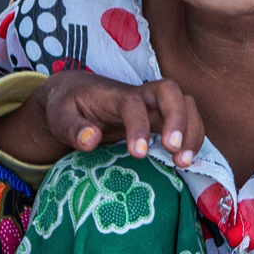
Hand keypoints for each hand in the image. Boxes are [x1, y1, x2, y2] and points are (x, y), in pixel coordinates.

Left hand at [38, 69, 202, 164]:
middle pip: (170, 91)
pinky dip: (194, 138)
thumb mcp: (59, 116)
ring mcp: (154, 106)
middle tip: (173, 150)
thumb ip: (72, 128)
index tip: (139, 153)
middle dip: (178, 118)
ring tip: (183, 162)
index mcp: (114, 95)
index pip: (132, 103)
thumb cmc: (67, 106)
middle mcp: (140, 95)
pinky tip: (185, 160)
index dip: (139, 126)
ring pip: (185, 104)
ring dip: (192, 131)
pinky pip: (188, 121)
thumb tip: (92, 139)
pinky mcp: (161, 118)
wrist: (76, 95)